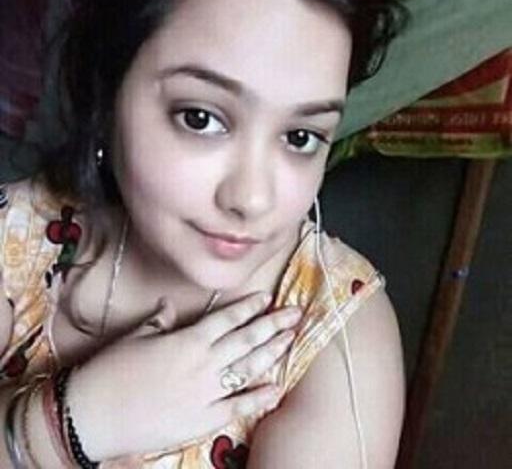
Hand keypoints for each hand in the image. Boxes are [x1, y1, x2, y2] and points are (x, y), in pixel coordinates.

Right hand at [66, 291, 302, 460]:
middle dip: (273, 324)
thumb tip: (170, 306)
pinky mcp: (202, 420)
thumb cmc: (111, 370)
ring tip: (291, 340)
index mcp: (187, 340)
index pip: (227, 318)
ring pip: (248, 368)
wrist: (93, 414)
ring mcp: (206, 392)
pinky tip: (277, 388)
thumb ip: (159, 320)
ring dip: (272, 352)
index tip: (267, 297)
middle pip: (246, 340)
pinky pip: (237, 406)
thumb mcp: (136, 336)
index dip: (249, 307)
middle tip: (295, 314)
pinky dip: (259, 397)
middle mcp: (203, 363)